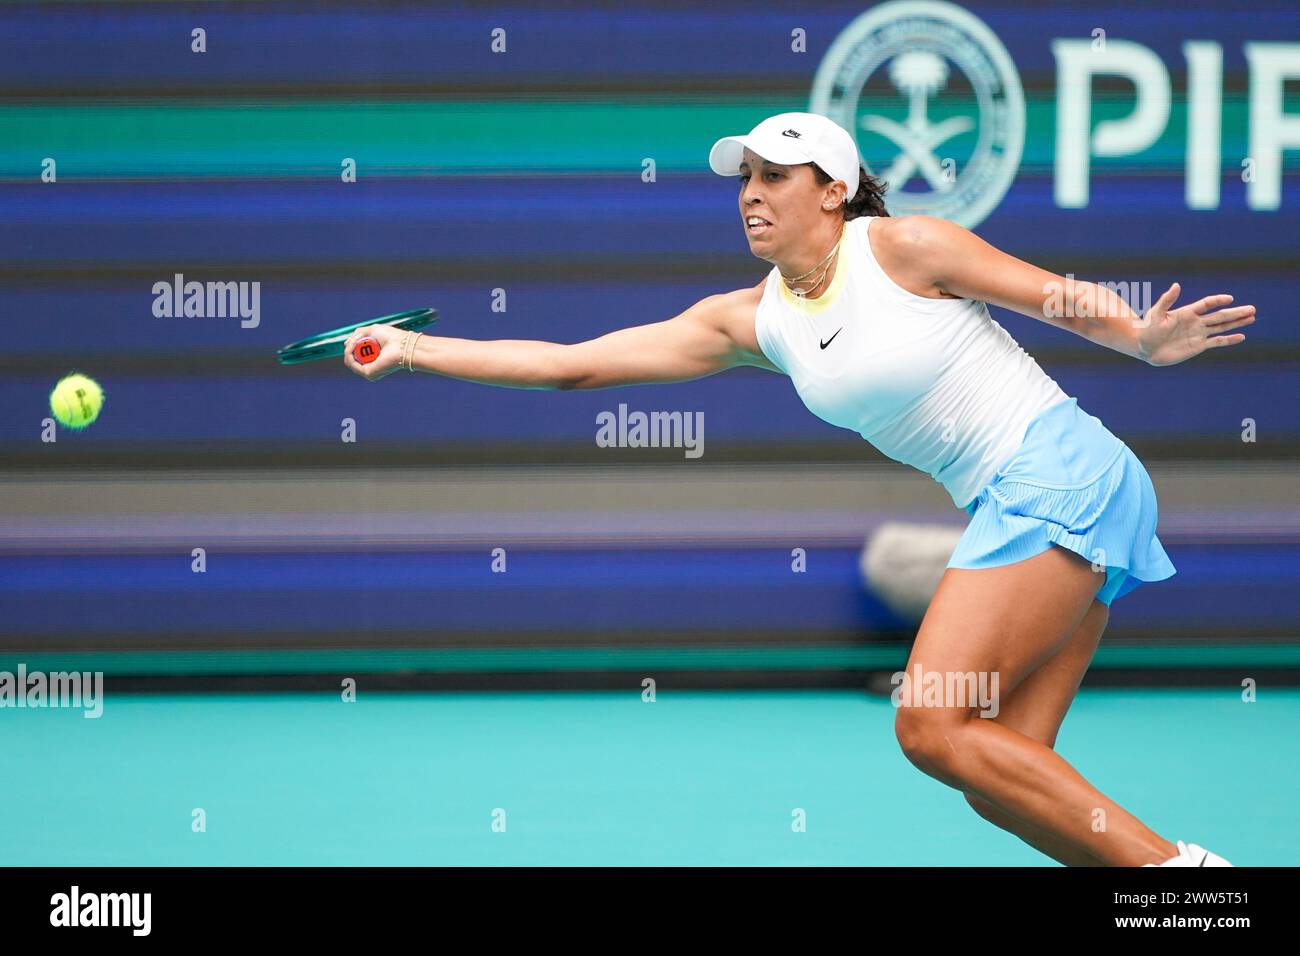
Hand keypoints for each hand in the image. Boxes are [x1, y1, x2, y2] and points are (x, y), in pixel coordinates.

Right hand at [342, 324, 405, 381]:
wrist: (403, 345)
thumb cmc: (392, 337)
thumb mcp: (372, 331)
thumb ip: (358, 334)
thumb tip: (345, 344)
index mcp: (373, 360)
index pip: (356, 354)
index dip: (353, 344)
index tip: (358, 336)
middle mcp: (371, 367)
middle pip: (351, 357)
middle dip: (351, 345)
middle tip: (360, 337)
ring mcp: (369, 371)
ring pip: (349, 360)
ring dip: (350, 348)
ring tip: (359, 341)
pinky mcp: (368, 373)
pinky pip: (351, 363)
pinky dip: (349, 354)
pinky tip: (352, 347)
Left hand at [1137, 283, 1254, 366]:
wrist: (1143, 347)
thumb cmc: (1147, 329)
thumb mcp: (1156, 313)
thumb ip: (1166, 300)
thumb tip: (1176, 285)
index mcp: (1186, 312)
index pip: (1206, 304)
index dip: (1217, 300)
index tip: (1229, 299)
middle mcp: (1195, 322)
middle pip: (1220, 316)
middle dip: (1236, 312)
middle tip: (1252, 309)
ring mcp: (1198, 334)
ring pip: (1221, 327)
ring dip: (1236, 323)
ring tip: (1252, 317)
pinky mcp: (1198, 346)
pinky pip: (1216, 342)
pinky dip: (1229, 340)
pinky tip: (1241, 336)